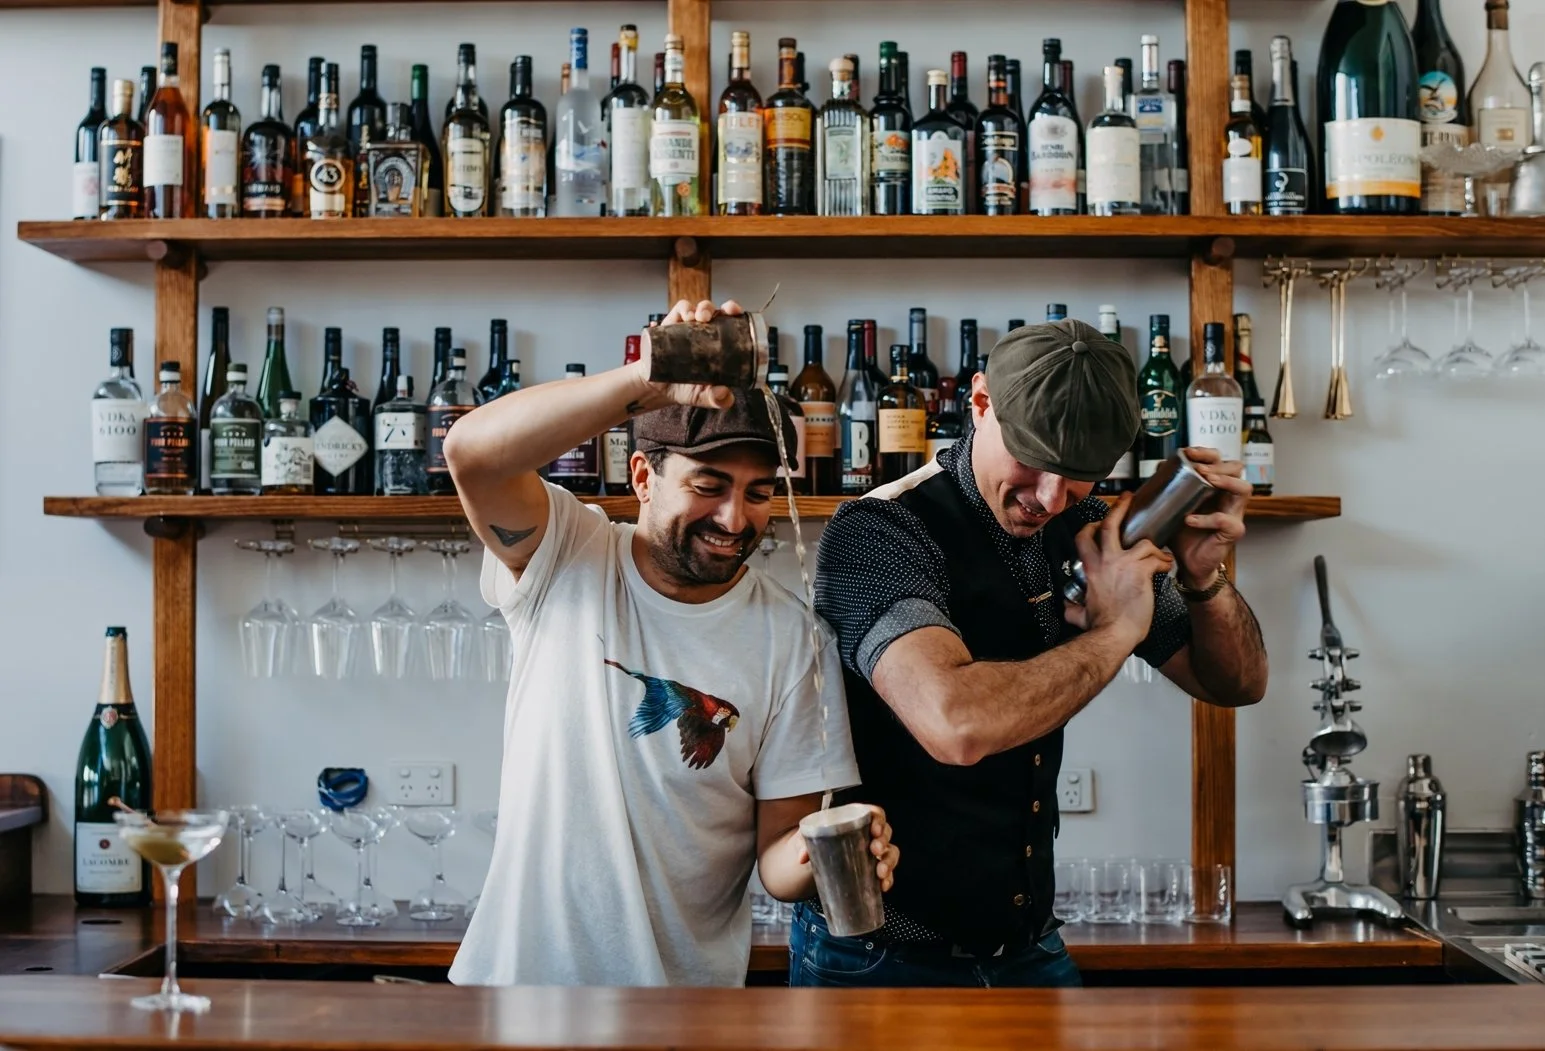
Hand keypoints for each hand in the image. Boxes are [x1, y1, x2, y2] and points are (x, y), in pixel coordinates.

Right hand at [630, 299, 740, 412]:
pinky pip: (679, 310)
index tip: (736, 312)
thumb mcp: (704, 397)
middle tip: (715, 316)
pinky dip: (684, 309)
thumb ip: (717, 399)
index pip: (731, 322)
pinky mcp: (670, 325)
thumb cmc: (685, 389)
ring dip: (701, 308)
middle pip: (716, 311)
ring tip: (698, 318)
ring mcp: (687, 327)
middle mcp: (704, 331)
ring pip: (698, 308)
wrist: (658, 390)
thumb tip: (725, 393)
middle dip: (719, 308)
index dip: (735, 312)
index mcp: (718, 342)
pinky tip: (685, 316)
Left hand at [796, 805, 899, 893]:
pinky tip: (883, 885)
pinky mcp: (873, 869)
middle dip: (883, 842)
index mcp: (856, 819)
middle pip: (885, 833)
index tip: (875, 829)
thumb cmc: (818, 840)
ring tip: (880, 872)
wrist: (815, 859)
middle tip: (874, 850)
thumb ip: (805, 843)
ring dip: (888, 862)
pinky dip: (888, 879)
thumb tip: (802, 857)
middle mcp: (868, 834)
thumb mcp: (810, 837)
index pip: (875, 814)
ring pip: (890, 852)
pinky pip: (887, 872)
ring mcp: (873, 852)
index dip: (879, 820)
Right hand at [1064, 494, 1174, 644]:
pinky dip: (1164, 562)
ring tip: (1160, 554)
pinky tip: (1166, 568)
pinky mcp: (1141, 572)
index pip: (1086, 537)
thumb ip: (1072, 607)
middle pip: (1111, 525)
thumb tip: (1066, 608)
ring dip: (1153, 547)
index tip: (1099, 523)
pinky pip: (1157, 558)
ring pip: (1142, 542)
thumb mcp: (1078, 614)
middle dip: (1120, 508)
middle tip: (1128, 499)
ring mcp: (1123, 565)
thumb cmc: (1100, 627)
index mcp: (1090, 569)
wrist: (1113, 635)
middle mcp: (1105, 561)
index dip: (1093, 527)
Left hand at [1170, 447, 1249, 588]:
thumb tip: (1160, 466)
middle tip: (1198, 467)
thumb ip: (1168, 487)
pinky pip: (1226, 521)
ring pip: (1244, 488)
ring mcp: (1234, 514)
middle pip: (1237, 467)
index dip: (1207, 452)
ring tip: (1206, 480)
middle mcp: (1228, 497)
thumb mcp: (1172, 507)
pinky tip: (1190, 520)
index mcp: (1214, 487)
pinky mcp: (1233, 532)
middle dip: (1217, 462)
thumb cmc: (1182, 534)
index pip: (1220, 460)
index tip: (1187, 452)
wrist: (1187, 563)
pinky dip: (1207, 518)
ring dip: (1225, 481)